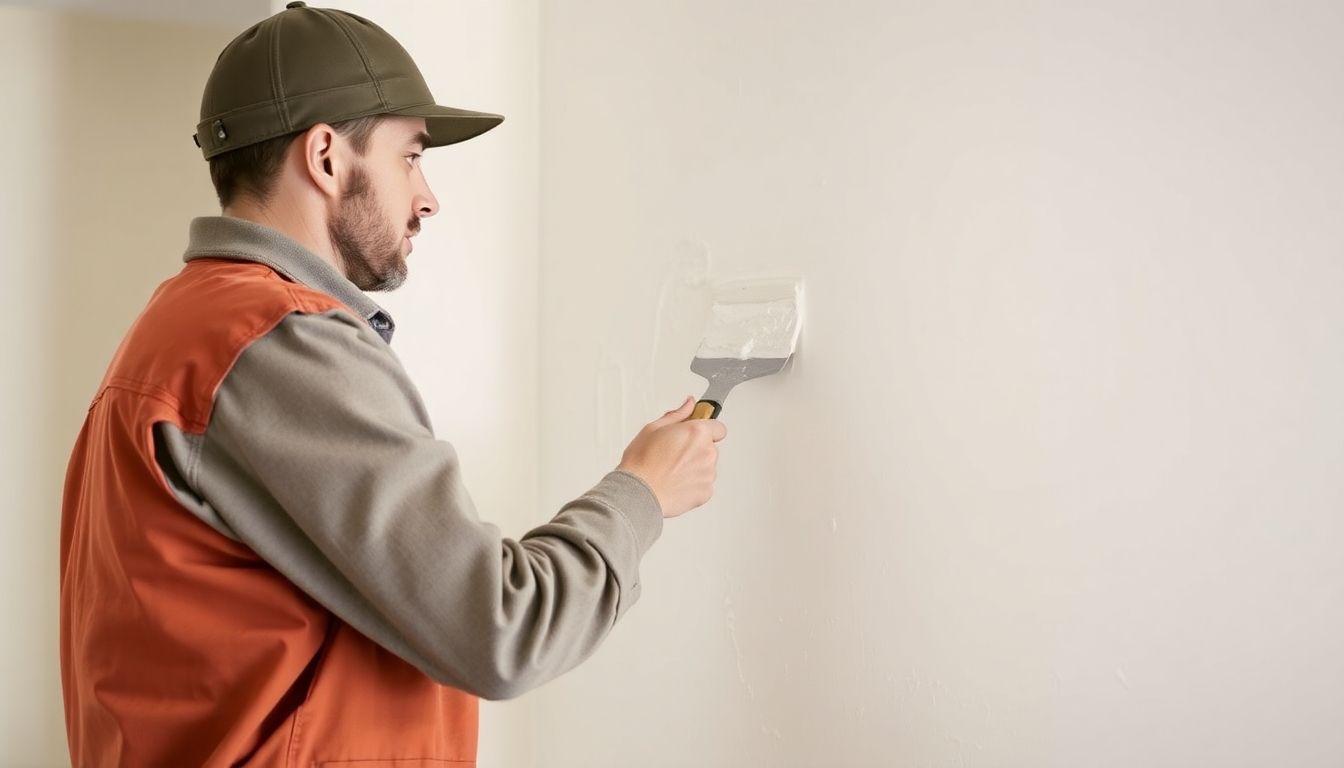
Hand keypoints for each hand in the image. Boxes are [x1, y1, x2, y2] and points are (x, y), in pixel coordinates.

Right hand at [617, 396, 727, 517]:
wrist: (638, 493)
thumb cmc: (641, 463)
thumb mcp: (653, 429)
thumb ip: (677, 415)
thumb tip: (689, 404)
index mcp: (697, 433)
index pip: (718, 428)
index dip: (706, 431)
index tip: (695, 435)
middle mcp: (708, 452)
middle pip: (710, 448)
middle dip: (696, 450)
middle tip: (674, 454)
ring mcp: (709, 474)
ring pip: (707, 467)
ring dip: (695, 468)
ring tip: (672, 471)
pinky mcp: (706, 492)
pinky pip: (703, 485)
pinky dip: (693, 485)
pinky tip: (675, 483)